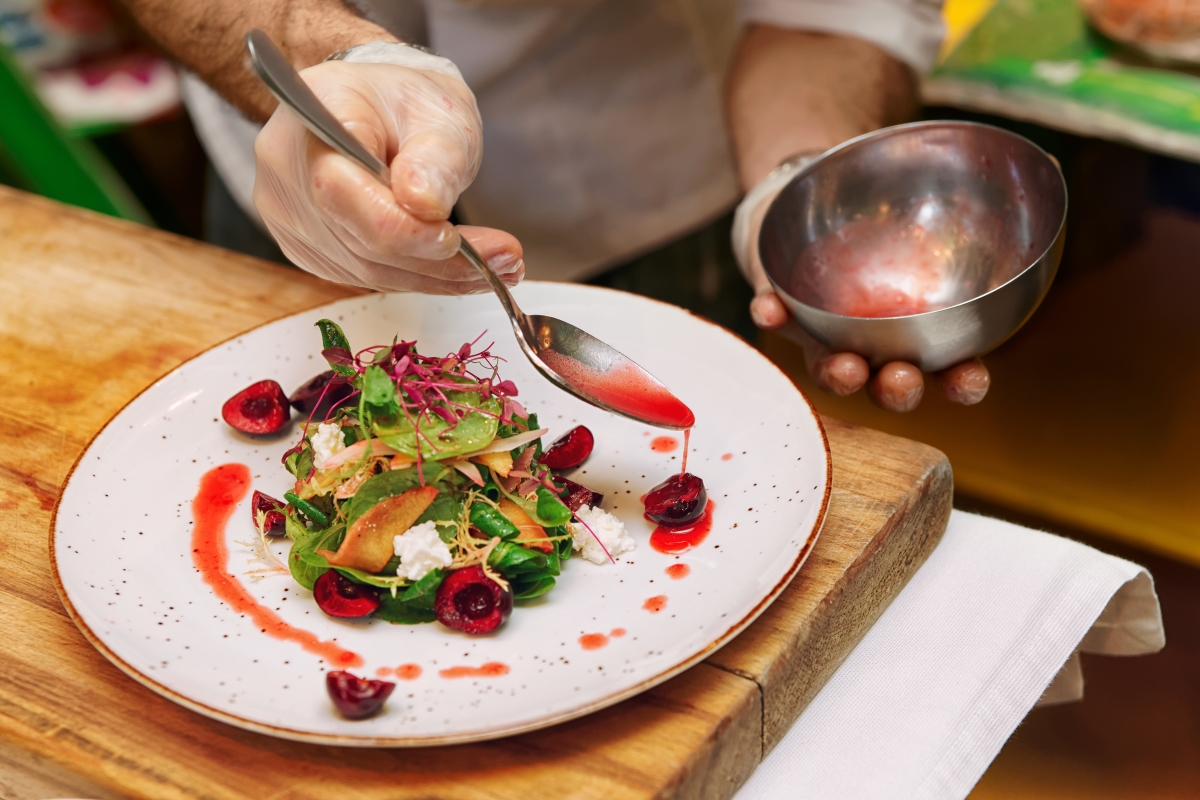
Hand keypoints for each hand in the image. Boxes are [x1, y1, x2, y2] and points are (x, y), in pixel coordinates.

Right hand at [253, 58, 522, 292]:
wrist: (376, 109)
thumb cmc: (405, 102)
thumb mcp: (439, 112)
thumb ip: (436, 157)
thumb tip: (425, 206)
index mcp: (310, 118)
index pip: (340, 193)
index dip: (400, 229)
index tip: (456, 240)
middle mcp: (285, 172)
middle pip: (359, 240)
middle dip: (439, 260)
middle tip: (507, 260)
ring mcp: (290, 216)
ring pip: (367, 270)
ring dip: (438, 277)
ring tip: (499, 266)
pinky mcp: (309, 247)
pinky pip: (366, 276)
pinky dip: (420, 278)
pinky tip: (463, 271)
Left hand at [731, 166, 989, 412]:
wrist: (817, 205)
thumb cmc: (890, 220)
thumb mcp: (933, 212)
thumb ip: (970, 202)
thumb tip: (1031, 166)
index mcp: (921, 335)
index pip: (951, 371)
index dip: (963, 383)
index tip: (970, 381)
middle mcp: (873, 346)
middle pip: (887, 384)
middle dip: (897, 390)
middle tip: (902, 378)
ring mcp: (824, 334)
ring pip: (830, 368)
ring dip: (837, 375)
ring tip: (843, 368)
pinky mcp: (783, 310)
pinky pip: (775, 317)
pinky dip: (771, 315)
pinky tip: (768, 309)